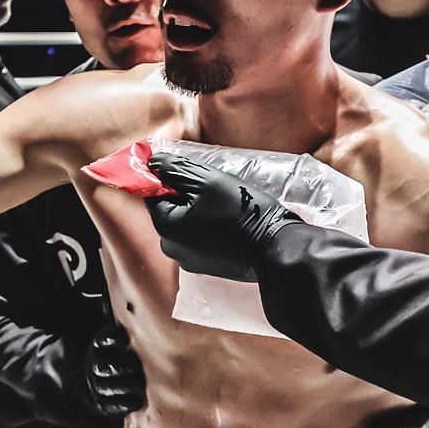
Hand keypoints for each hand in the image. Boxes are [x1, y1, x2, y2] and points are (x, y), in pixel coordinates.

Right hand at [73, 324, 145, 420]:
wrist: (91, 386)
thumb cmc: (116, 357)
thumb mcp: (118, 341)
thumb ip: (126, 326)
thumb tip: (135, 302)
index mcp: (99, 348)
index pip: (101, 341)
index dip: (111, 339)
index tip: (124, 338)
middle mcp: (95, 366)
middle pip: (105, 366)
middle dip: (122, 366)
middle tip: (137, 365)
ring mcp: (98, 387)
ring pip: (108, 386)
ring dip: (125, 385)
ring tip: (140, 383)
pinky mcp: (103, 405)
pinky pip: (111, 406)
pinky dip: (125, 404)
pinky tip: (137, 400)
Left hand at [144, 152, 301, 281]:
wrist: (276, 248)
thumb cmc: (242, 213)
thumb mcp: (206, 182)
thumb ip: (174, 170)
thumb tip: (152, 162)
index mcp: (166, 227)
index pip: (153, 194)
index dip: (168, 178)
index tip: (189, 172)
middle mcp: (171, 247)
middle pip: (169, 210)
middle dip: (186, 195)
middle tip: (213, 189)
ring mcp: (189, 260)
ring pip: (185, 224)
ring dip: (198, 211)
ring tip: (225, 205)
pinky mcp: (206, 266)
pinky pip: (198, 238)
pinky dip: (208, 227)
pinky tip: (228, 221)